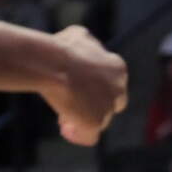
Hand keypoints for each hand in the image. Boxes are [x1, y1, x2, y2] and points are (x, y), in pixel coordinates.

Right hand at [42, 25, 128, 144]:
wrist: (53, 63)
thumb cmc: (62, 48)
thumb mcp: (79, 35)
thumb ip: (88, 45)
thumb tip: (84, 46)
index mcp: (117, 68)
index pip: (111, 83)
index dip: (93, 86)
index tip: (76, 86)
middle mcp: (118, 89)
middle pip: (108, 104)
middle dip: (91, 104)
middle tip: (70, 103)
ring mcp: (107, 108)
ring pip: (97, 120)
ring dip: (82, 118)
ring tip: (62, 116)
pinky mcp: (95, 123)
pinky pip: (88, 136)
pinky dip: (78, 135)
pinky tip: (66, 131)